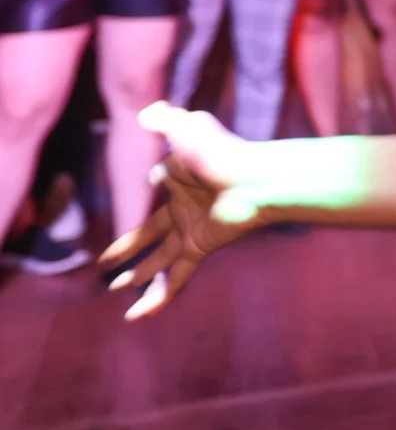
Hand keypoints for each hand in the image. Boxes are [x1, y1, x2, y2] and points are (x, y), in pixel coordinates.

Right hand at [106, 105, 264, 319]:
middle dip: (127, 247)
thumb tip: (146, 113)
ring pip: (158, 259)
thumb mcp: (188, 127)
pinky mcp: (200, 248)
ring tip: (114, 288)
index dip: (157, 180)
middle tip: (106, 263)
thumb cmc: (222, 151)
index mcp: (179, 179)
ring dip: (136, 275)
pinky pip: (174, 278)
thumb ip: (166, 118)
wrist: (255, 178)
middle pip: (149, 233)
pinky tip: (137, 316)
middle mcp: (184, 208)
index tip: (156, 177)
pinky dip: (157, 297)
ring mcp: (191, 231)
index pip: (159, 184)